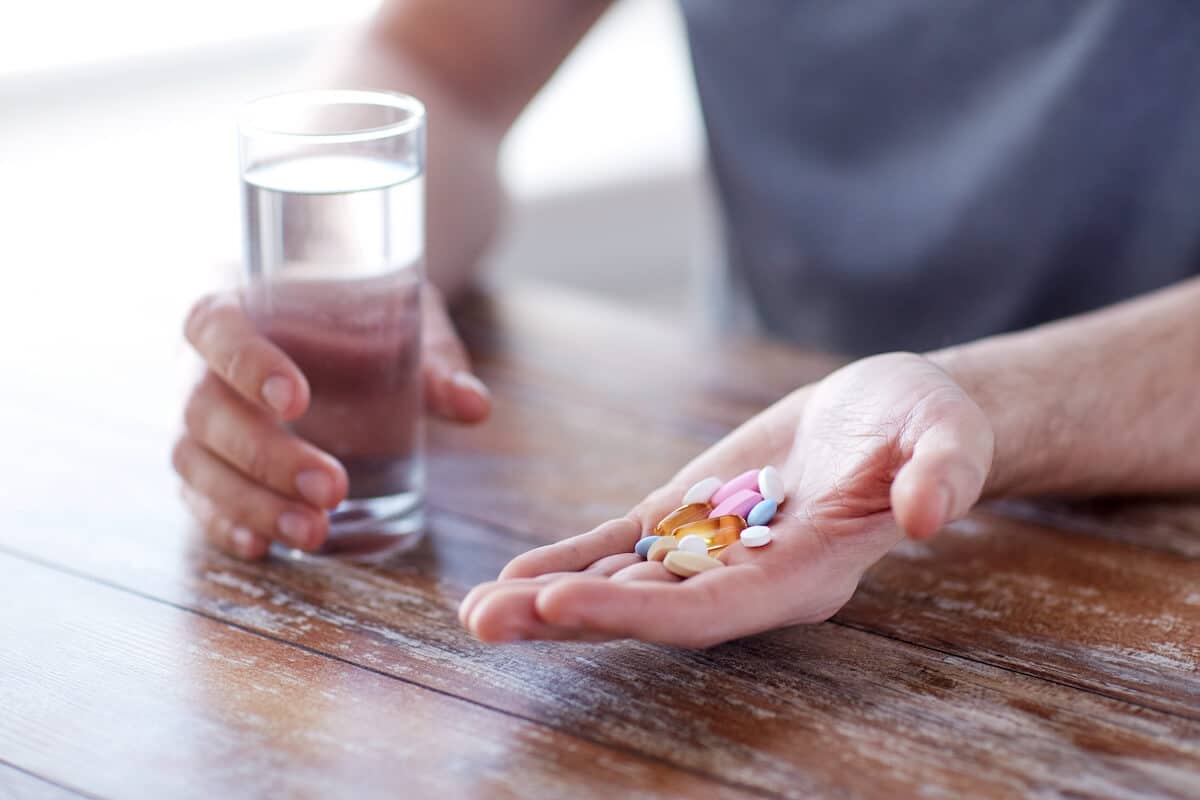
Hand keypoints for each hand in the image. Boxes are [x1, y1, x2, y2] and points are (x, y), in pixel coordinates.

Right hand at [172, 284, 488, 559]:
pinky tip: (263, 548)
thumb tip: (475, 405)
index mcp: (235, 308)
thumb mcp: (400, 322)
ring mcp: (197, 422)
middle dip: (267, 456)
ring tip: (314, 532)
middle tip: (332, 488)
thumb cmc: (357, 321)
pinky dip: (226, 525)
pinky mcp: (205, 467)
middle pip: (207, 410)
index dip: (247, 363)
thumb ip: (433, 360)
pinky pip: (199, 499)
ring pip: (198, 463)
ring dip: (252, 503)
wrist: (332, 333)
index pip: (217, 328)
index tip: (296, 399)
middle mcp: (200, 365)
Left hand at [459, 352, 993, 646]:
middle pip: (649, 609)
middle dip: (568, 615)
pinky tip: (514, 573)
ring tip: (476, 611)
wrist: (894, 412)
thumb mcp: (948, 437)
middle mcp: (750, 578)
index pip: (712, 610)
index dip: (638, 612)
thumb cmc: (929, 426)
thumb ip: (941, 475)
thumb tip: (925, 515)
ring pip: (623, 582)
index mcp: (807, 574)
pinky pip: (622, 542)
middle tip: (485, 621)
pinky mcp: (691, 515)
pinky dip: (570, 556)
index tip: (561, 602)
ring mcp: (713, 550)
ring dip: (550, 598)